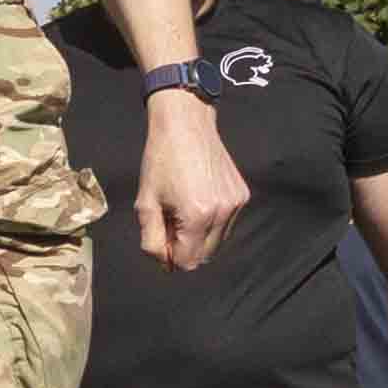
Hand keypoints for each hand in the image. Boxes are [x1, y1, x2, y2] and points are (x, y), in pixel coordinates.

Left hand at [132, 89, 247, 277]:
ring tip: (183, 209)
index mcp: (197, 216)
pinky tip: (198, 199)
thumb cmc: (161, 161)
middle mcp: (223, 212)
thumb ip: (152, 241)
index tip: (161, 238)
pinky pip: (227, 224)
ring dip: (199, 236)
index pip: (188, 262)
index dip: (170, 258)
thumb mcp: (145, 203)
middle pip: (205, 256)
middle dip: (185, 248)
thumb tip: (165, 264)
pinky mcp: (242, 194)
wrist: (186, 124)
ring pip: (217, 242)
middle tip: (170, 222)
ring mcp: (236, 203)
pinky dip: (212, 222)